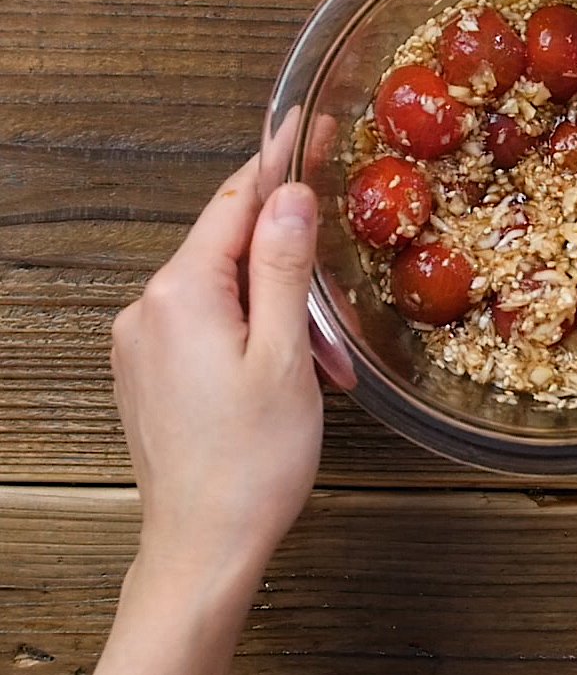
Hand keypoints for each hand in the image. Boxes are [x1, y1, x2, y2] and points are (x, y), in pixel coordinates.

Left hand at [112, 155, 322, 576]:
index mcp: (180, 294)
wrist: (204, 549)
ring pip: (225, 290)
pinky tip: (285, 368)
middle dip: (290, 267)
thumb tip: (289, 196)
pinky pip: (207, 323)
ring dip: (278, 310)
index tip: (306, 125)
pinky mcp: (149, 370)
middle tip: (335, 310)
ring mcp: (142, 341)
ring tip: (319, 364)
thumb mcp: (284, 353)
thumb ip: (282, 265)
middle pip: (231, 249)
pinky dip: (253, 332)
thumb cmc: (250, 462)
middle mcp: (148, 309)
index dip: (277, 162)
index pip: (234, 202)